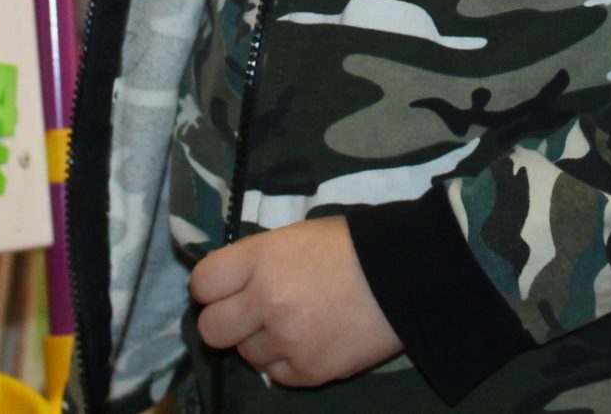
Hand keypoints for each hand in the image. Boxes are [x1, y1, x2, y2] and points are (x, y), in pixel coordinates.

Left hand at [190, 216, 400, 388]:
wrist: (408, 276)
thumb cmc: (351, 246)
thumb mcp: (297, 237)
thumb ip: (258, 260)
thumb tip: (230, 284)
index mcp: (262, 259)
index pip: (202, 284)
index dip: (213, 286)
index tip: (227, 287)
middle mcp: (267, 301)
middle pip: (211, 329)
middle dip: (227, 320)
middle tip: (251, 312)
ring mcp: (288, 340)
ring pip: (246, 353)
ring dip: (262, 340)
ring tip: (294, 322)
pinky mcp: (309, 371)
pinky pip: (276, 374)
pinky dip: (287, 360)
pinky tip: (309, 339)